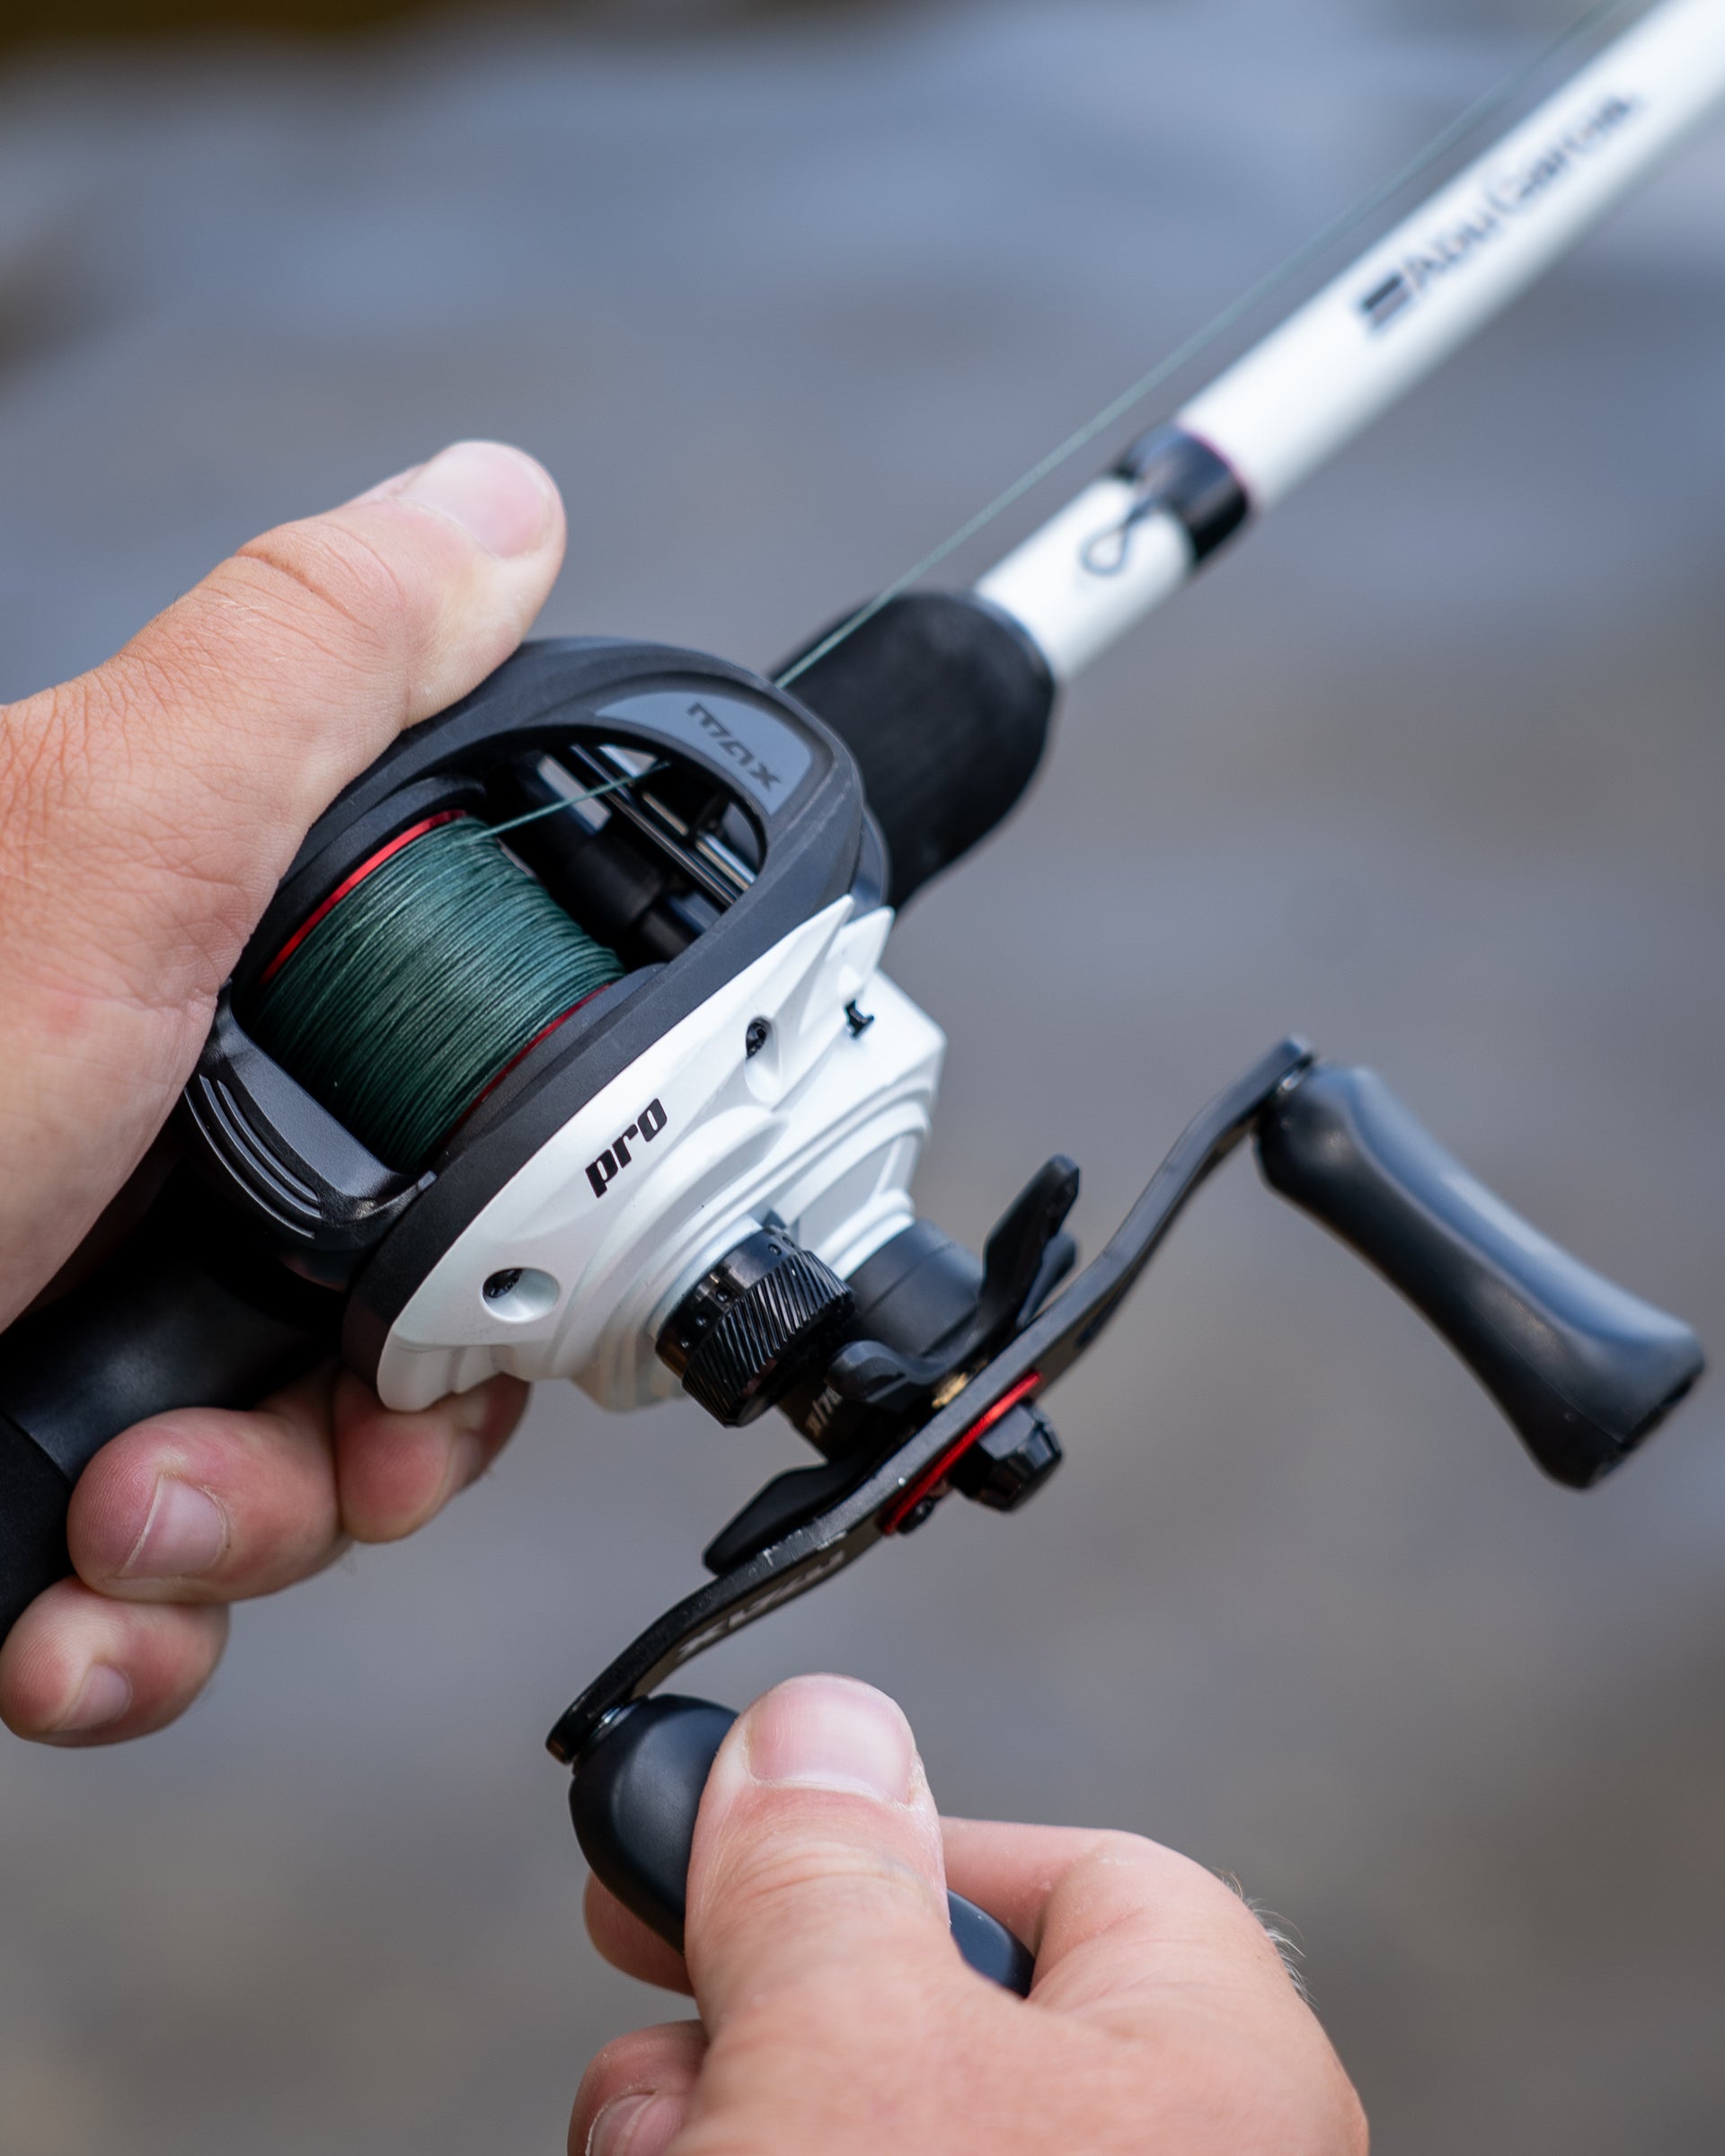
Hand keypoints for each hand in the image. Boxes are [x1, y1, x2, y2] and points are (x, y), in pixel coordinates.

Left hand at [0, 442, 565, 1745]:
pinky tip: (64, 1615)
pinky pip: (169, 1581)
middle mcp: (148, 1144)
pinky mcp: (31, 1466)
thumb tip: (494, 508)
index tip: (508, 1271)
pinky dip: (141, 1630)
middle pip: (405, 1300)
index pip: (458, 1080)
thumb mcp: (97, 853)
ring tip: (134, 1520)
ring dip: (252, 1529)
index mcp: (190, 982)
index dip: (519, 1191)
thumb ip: (311, 669)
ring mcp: (85, 1313)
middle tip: (336, 1438)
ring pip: (301, 1461)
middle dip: (383, 1415)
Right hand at [573, 1676, 1366, 2155]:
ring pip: (875, 2119)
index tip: (748, 1831)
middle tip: (662, 2003)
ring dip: (731, 2106)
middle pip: (940, 2004)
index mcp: (1222, 2078)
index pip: (1072, 1867)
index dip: (891, 1840)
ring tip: (658, 2146)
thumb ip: (826, 1873)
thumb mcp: (847, 2059)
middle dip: (770, 1997)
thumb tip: (819, 1729)